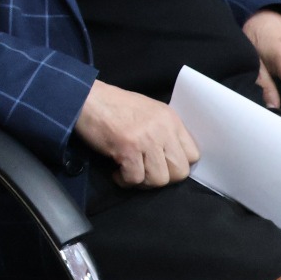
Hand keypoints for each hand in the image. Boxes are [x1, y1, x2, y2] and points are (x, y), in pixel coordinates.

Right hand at [74, 80, 199, 187]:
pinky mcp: (128, 148)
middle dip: (162, 177)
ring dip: (142, 181)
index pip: (193, 154)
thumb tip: (170, 158)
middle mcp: (163, 128)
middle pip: (180, 171)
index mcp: (171, 118)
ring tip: (128, 172)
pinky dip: (124, 180)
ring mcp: (146, 138)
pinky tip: (116, 172)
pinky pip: (135, 178)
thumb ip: (163, 131)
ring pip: (159, 179)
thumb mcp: (148, 112)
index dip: (177, 164)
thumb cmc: (113, 105)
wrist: (86, 98)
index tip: (160, 164)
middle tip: (144, 172)